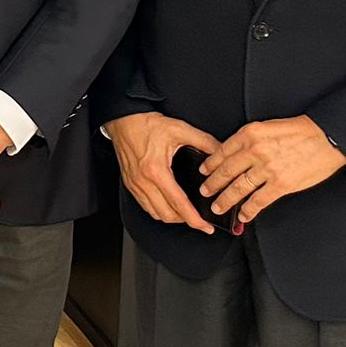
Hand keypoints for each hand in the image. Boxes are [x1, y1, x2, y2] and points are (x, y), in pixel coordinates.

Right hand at [106, 112, 225, 234]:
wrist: (123, 120)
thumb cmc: (146, 124)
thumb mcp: (180, 129)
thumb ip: (204, 141)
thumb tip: (221, 152)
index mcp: (156, 170)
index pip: (178, 204)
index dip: (194, 219)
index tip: (205, 227)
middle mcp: (143, 181)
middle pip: (166, 215)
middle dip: (185, 221)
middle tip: (199, 220)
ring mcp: (134, 184)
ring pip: (154, 213)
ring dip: (171, 217)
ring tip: (185, 213)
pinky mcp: (130, 184)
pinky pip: (145, 206)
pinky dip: (158, 210)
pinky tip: (168, 204)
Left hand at [200, 116, 345, 228]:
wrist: (328, 138)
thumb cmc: (301, 131)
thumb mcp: (268, 126)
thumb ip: (250, 139)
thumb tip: (234, 154)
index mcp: (250, 134)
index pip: (222, 151)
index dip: (210, 164)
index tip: (204, 171)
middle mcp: (255, 151)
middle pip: (226, 171)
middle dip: (212, 184)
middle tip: (205, 191)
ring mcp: (267, 169)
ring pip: (238, 188)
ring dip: (225, 200)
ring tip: (218, 207)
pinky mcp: (281, 184)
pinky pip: (259, 201)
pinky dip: (249, 210)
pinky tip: (243, 215)